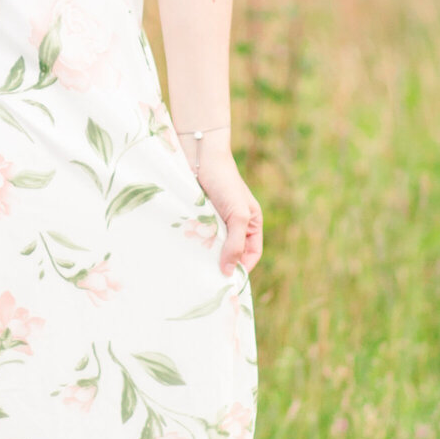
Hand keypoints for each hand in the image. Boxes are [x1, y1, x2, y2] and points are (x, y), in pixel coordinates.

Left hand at [193, 145, 262, 275]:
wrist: (201, 158)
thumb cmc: (225, 183)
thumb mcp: (237, 215)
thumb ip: (235, 244)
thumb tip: (229, 272)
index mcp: (251, 223)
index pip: (251, 254)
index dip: (242, 267)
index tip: (228, 281)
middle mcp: (235, 224)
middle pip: (232, 252)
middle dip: (222, 263)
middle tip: (209, 278)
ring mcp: (217, 221)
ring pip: (214, 246)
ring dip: (206, 254)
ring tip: (196, 267)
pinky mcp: (201, 216)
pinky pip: (200, 236)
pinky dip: (195, 244)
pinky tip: (188, 252)